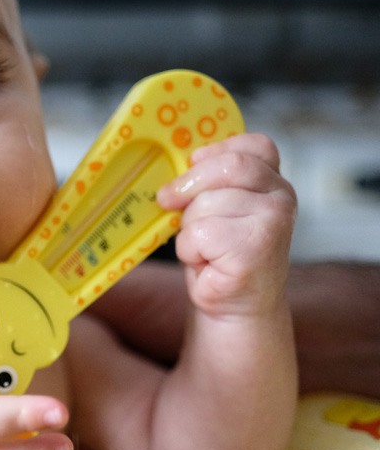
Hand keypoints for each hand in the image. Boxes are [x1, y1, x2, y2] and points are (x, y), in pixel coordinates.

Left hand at [156, 133, 296, 317]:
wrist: (235, 304)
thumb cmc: (219, 252)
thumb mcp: (214, 206)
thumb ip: (207, 182)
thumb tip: (171, 167)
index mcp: (273, 180)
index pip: (253, 145)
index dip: (216, 151)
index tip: (192, 164)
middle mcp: (282, 196)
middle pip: (227, 167)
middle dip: (189, 184)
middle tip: (168, 200)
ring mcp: (274, 221)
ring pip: (206, 203)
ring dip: (189, 228)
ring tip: (203, 247)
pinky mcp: (256, 246)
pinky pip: (201, 232)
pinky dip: (190, 249)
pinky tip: (207, 262)